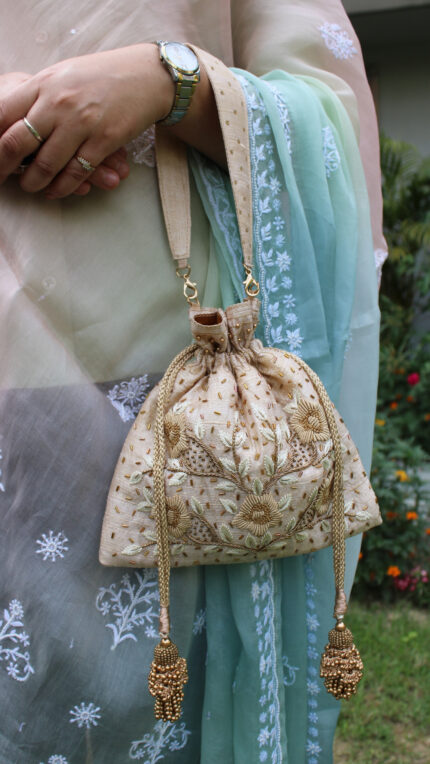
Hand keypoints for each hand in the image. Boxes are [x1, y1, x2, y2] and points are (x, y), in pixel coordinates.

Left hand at [0, 45, 171, 197]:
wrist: (145, 76)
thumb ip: (36, 97)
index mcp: (43, 84)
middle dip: (3, 166)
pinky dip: (62, 187)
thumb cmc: (100, 77)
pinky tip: (55, 191)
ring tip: (29, 186)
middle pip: (17, 142)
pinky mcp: (104, 140)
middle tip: (0, 178)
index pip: (3, 113)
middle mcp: (58, 102)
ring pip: (46, 164)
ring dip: (33, 182)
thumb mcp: (61, 77)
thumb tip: (8, 121)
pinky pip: (76, 172)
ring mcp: (82, 123)